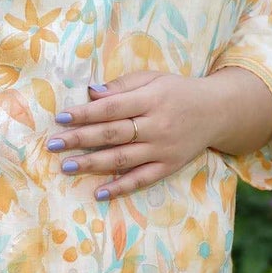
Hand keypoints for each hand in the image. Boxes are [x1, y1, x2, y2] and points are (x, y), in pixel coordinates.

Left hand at [45, 68, 271, 201]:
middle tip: (53, 144)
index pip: (112, 107)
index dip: (86, 113)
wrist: (217, 111)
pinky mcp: (169, 166)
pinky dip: (121, 187)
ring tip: (66, 166)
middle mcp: (157, 125)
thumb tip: (91, 92)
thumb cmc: (177, 91)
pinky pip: (142, 179)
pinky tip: (99, 193)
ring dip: (93, 164)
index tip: (61, 118)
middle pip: (113, 134)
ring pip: (123, 159)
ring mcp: (163, 149)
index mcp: (151, 99)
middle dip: (81, 139)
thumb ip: (122, 86)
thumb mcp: (153, 79)